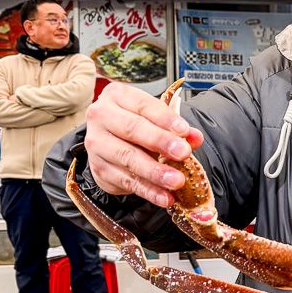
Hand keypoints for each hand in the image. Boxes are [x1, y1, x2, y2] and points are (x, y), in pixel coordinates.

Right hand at [83, 82, 202, 207]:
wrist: (113, 142)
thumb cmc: (139, 124)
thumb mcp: (158, 120)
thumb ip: (177, 128)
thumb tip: (195, 137)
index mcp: (117, 95)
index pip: (144, 105)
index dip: (165, 118)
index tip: (184, 130)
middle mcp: (101, 116)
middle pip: (132, 129)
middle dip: (160, 142)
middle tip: (183, 153)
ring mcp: (97, 144)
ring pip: (127, 158)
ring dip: (154, 172)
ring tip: (176, 181)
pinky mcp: (99, 169)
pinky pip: (126, 181)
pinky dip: (148, 191)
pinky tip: (165, 197)